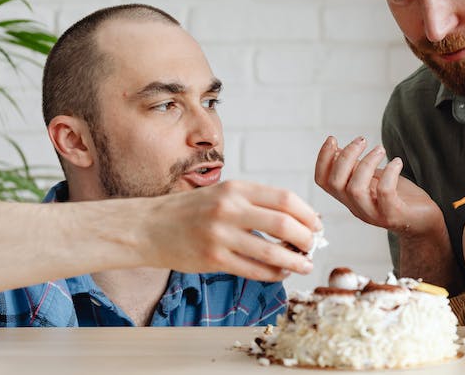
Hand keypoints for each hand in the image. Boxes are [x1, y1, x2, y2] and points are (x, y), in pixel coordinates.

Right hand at [145, 180, 321, 282]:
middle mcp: (230, 209)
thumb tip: (297, 217)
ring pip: (272, 253)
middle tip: (312, 246)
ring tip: (304, 264)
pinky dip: (274, 275)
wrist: (148, 227)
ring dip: (295, 261)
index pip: (286, 199)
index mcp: (236, 188)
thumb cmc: (190, 211)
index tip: (316, 225)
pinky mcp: (213, 260)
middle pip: (284, 224)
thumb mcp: (223, 193)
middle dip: (306, 238)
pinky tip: (280, 274)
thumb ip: (256, 203)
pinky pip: (254, 271)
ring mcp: (221, 235)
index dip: (308, 214)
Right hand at [314, 136, 441, 235]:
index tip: (332, 139)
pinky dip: (389, 173)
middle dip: (346, 157)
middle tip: (362, 140)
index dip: (322, 159)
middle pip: (336, 183)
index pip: (322, 181)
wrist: (424, 220)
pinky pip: (385, 193)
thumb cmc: (399, 197)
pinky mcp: (394, 215)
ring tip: (380, 149)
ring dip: (367, 163)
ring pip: (356, 189)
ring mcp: (374, 214)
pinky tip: (397, 162)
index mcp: (348, 197)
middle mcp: (356, 207)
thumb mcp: (373, 179)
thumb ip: (355, 168)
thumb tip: (336, 149)